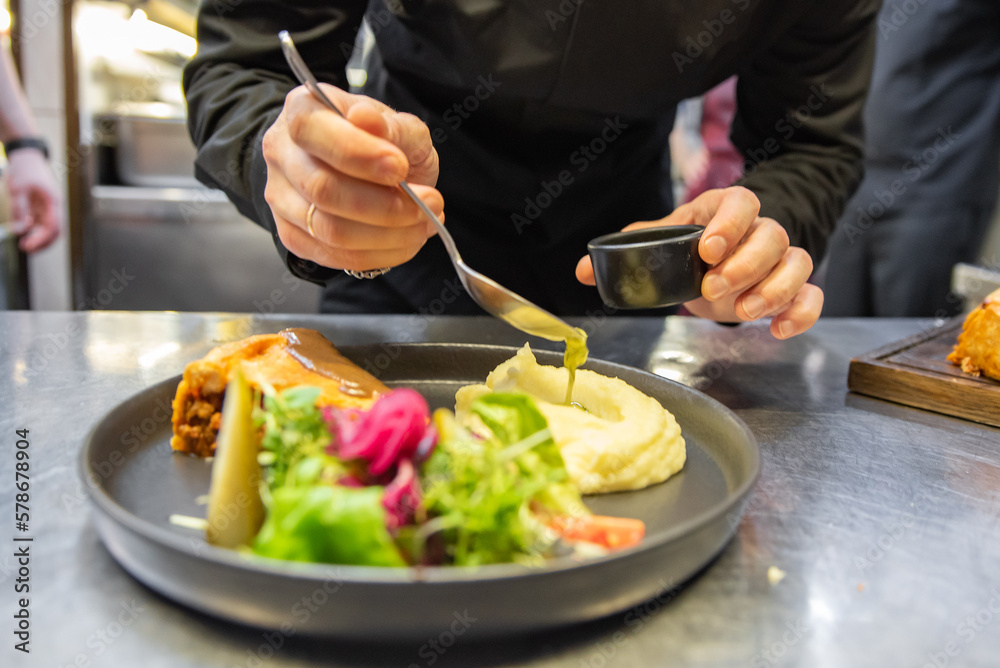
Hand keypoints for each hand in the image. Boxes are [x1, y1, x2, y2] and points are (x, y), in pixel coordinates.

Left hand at [6, 148, 61, 252]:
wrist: (27, 155)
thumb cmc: (25, 169)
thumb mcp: (18, 190)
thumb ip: (20, 210)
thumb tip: (20, 229)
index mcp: (53, 202)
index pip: (53, 227)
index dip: (41, 239)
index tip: (28, 246)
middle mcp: (54, 206)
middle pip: (55, 231)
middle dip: (42, 243)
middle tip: (26, 248)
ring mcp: (49, 206)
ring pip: (48, 228)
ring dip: (37, 237)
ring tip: (22, 243)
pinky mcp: (42, 205)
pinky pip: (40, 221)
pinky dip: (33, 229)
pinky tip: (22, 230)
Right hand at [262, 84, 442, 271]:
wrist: (365, 168)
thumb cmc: (381, 140)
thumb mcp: (397, 124)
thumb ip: (389, 125)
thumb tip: (366, 119)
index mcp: (301, 109)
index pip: (311, 131)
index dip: (357, 154)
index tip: (400, 168)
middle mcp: (282, 153)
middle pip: (322, 189)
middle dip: (385, 204)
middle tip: (430, 203)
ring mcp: (280, 198)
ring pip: (329, 230)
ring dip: (388, 235)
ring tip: (424, 223)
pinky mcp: (293, 235)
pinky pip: (335, 256)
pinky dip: (380, 254)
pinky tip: (406, 239)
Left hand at [576, 186, 822, 338]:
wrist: (716, 264)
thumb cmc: (689, 250)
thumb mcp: (661, 244)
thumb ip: (629, 252)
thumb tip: (581, 271)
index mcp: (724, 211)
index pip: (741, 202)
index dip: (729, 224)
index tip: (707, 249)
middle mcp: (759, 231)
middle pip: (773, 235)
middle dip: (745, 265)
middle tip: (714, 288)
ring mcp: (780, 260)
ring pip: (798, 263)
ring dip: (774, 290)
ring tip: (743, 313)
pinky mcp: (793, 289)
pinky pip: (812, 295)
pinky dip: (802, 313)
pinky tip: (778, 330)